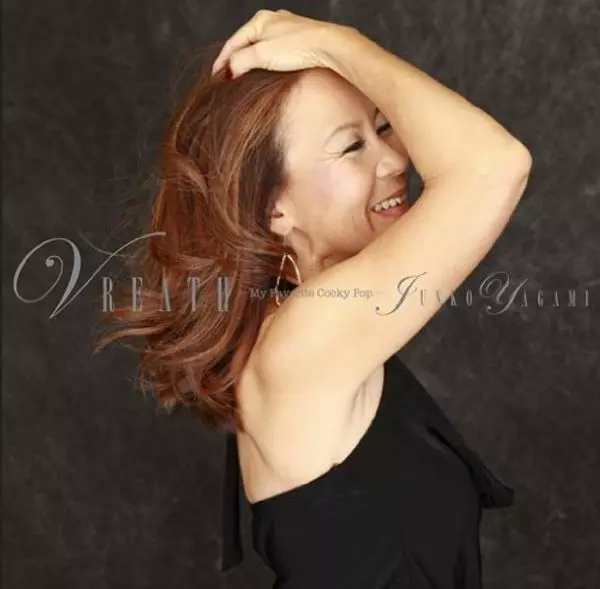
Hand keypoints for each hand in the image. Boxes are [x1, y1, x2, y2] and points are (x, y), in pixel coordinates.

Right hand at [211, 9, 355, 78]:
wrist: (330, 47)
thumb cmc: (298, 47)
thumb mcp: (262, 55)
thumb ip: (241, 61)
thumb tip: (230, 70)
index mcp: (259, 20)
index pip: (232, 42)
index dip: (221, 62)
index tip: (216, 77)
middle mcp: (271, 21)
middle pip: (245, 44)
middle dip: (234, 62)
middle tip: (227, 80)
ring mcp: (285, 31)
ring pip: (259, 48)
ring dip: (249, 63)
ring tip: (242, 79)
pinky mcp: (297, 42)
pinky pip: (273, 53)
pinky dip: (263, 63)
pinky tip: (264, 73)